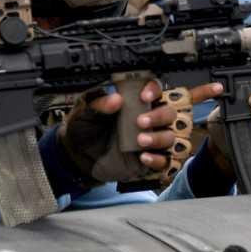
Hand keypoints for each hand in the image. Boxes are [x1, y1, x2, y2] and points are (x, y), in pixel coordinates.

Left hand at [59, 79, 222, 184]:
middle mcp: (148, 120)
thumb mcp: (84, 112)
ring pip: (172, 136)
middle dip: (160, 115)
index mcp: (135, 103)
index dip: (155, 90)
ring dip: (160, 137)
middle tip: (140, 122)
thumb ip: (98, 103)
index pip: (156, 90)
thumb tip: (115, 99)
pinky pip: (166, 161)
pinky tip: (143, 157)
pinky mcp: (149, 161)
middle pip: (171, 112)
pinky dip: (158, 159)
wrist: (77, 156)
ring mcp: (151, 141)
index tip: (144, 96)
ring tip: (140, 140)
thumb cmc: (84, 129)